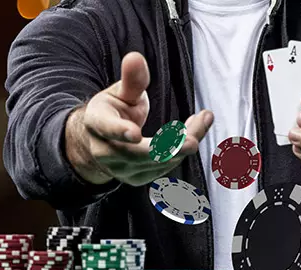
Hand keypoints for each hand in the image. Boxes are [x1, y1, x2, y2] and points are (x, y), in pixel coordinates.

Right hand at [66, 52, 213, 185]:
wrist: (100, 142)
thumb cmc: (112, 112)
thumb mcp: (118, 92)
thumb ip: (131, 79)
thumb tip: (135, 58)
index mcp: (97, 124)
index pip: (107, 128)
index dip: (120, 131)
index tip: (135, 134)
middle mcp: (106, 152)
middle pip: (139, 154)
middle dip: (169, 147)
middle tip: (193, 138)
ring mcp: (123, 170)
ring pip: (159, 161)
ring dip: (185, 142)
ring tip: (203, 119)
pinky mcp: (139, 178)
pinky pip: (166, 167)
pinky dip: (183, 150)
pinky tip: (195, 131)